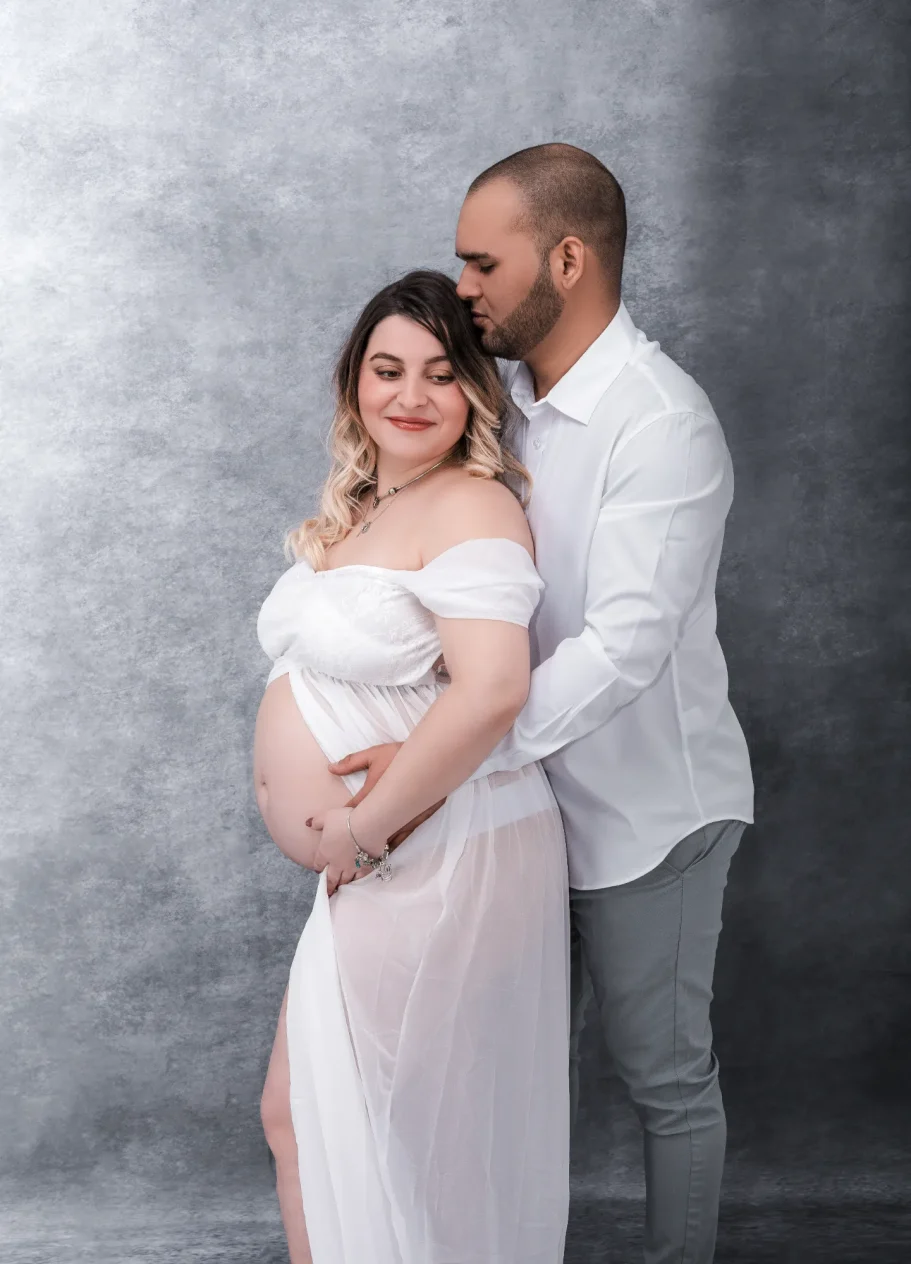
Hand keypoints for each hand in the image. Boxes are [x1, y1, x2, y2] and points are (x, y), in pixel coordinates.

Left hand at [308, 806, 362, 896]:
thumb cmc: (344, 821)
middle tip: (328, 892)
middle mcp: (336, 863)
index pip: (318, 863)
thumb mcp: (326, 816)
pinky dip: (358, 882)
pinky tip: (358, 884)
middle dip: (329, 885)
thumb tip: (308, 824)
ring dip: (342, 885)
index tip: (319, 870)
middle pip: (331, 877)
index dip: (319, 867)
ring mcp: (351, 867)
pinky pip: (360, 878)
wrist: (366, 828)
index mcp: (325, 852)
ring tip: (341, 890)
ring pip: (345, 880)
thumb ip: (317, 822)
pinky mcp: (365, 868)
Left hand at [329, 743, 446, 849]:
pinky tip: (388, 847)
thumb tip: (330, 768)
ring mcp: (402, 818)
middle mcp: (386, 810)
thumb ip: (351, 763)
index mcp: (372, 795)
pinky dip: (393, 842)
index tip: (335, 824)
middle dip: (356, 835)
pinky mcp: (417, 820)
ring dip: (375, 841)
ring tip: (365, 849)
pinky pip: (402, 837)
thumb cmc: (401, 755)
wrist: (432, 758)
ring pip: (385, 837)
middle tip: (348, 840)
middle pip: (366, 829)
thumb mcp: (374, 755)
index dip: (341, 819)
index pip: (352, 811)